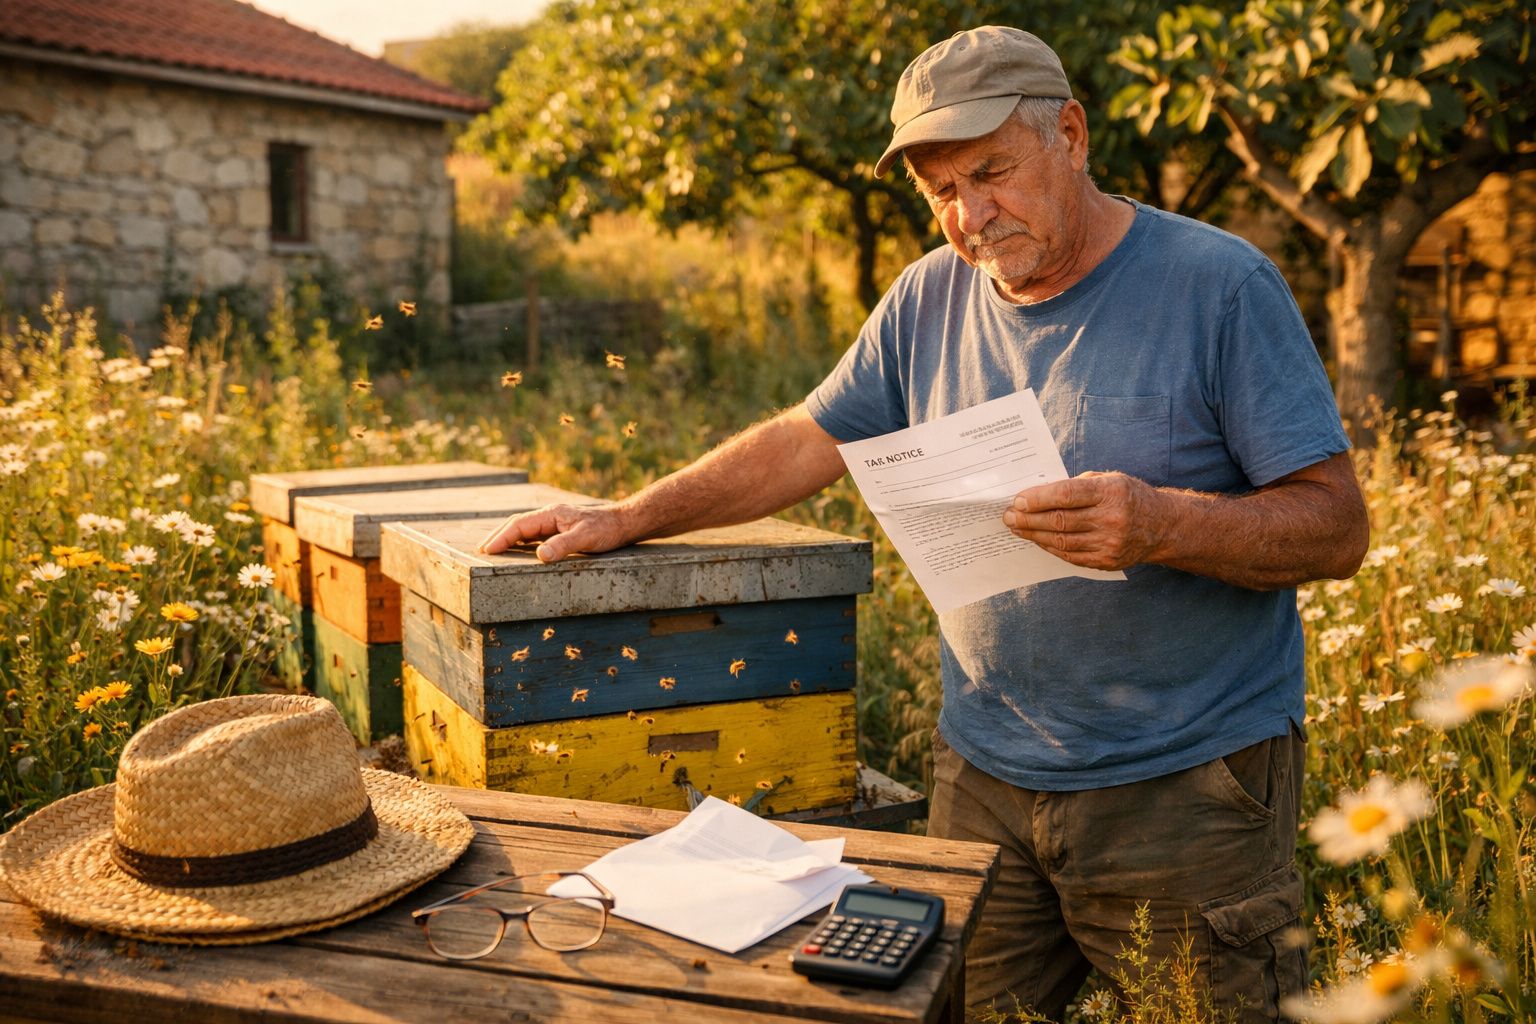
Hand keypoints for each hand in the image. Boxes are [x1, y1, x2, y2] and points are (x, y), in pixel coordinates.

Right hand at [476, 503, 632, 561]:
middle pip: (516, 524)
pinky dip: (519, 540)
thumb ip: (562, 546)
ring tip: (491, 550)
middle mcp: (549, 515)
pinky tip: (515, 549)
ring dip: (506, 538)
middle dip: (498, 536)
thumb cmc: (606, 530)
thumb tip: (539, 555)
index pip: (519, 525)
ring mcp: (553, 521)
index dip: (502, 538)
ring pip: (523, 528)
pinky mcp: (558, 528)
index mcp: (551, 514)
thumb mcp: (585, 539)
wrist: (622, 523)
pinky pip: (532, 534)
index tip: (488, 550)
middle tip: (481, 551)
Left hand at [1001, 471, 1168, 571]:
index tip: (1017, 500)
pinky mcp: (1107, 561)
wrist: (1162, 526)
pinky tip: (1037, 539)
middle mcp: (1112, 519)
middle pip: (1059, 521)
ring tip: (1016, 528)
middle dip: (1028, 519)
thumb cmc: (1128, 496)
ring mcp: (1110, 543)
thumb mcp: (1109, 480)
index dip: (1038, 498)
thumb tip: (1038, 494)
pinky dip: (1049, 547)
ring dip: (1034, 534)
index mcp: (1111, 492)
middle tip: (1008, 516)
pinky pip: (1070, 555)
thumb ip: (1077, 486)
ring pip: (1061, 541)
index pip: (1066, 495)